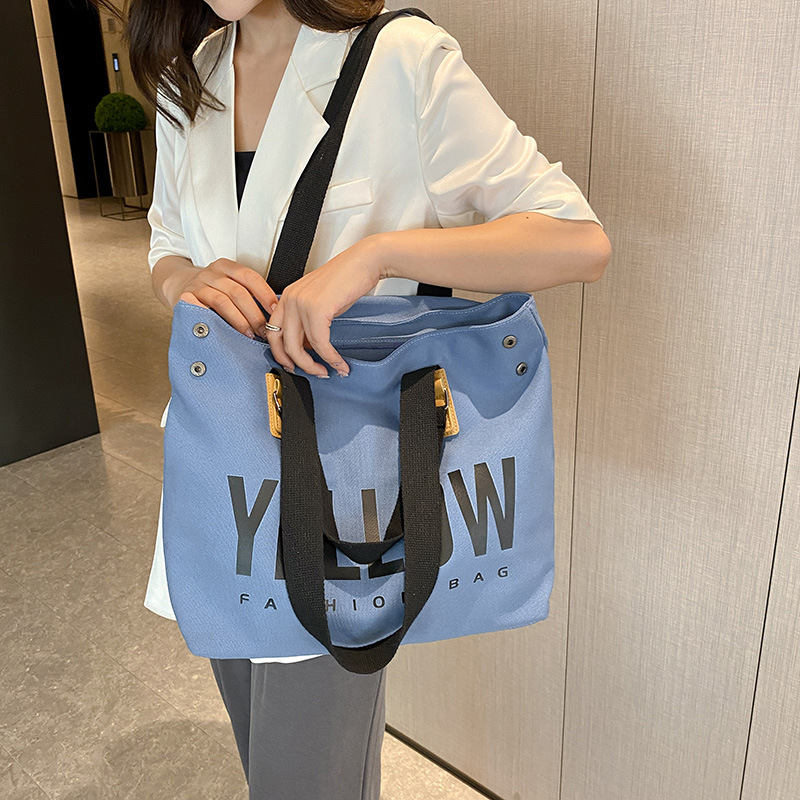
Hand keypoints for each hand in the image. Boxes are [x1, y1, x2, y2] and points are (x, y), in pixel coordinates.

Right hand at [167, 258, 279, 338]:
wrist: (178, 285)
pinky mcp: (186, 298)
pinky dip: (217, 321)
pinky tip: (226, 332)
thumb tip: (274, 314)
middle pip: (238, 292)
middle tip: (264, 330)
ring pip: (222, 302)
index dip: (264, 294)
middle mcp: (212, 273)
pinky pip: (203, 310)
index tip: (274, 310)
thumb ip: (247, 294)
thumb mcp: (229, 285)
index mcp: (227, 267)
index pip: (250, 277)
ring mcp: (198, 285)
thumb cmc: (211, 290)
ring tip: (249, 334)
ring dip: (239, 320)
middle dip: (254, 314)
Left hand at [266, 235, 384, 377]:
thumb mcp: (321, 302)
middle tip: (312, 373)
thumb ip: (309, 322)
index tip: (294, 366)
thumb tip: (309, 347)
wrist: (365, 262)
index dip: (282, 355)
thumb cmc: (347, 279)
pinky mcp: (317, 309)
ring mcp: (301, 304)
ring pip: (299, 348)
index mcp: (287, 297)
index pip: (273, 333)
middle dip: (298, 365)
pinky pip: (320, 343)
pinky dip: (330, 357)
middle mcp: (290, 299)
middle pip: (283, 344)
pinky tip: (338, 362)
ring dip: (314, 365)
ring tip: (328, 371)